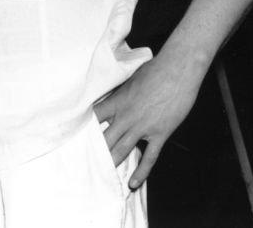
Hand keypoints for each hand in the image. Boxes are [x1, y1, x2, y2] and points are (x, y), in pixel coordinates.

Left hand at [93, 51, 204, 188]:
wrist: (177, 70)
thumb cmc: (154, 69)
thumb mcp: (130, 78)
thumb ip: (120, 90)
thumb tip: (112, 92)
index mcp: (117, 100)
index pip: (94, 117)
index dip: (84, 128)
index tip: (74, 137)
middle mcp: (126, 116)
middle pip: (105, 138)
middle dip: (94, 152)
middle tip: (83, 163)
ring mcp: (142, 126)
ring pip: (122, 150)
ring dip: (112, 163)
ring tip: (102, 175)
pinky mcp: (160, 134)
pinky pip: (149, 157)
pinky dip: (141, 172)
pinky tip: (133, 183)